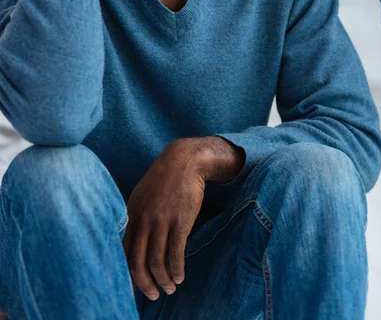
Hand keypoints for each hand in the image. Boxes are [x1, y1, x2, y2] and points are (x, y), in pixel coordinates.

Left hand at [122, 139, 205, 300]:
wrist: (184, 160)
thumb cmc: (164, 178)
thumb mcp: (142, 195)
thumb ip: (135, 216)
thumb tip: (130, 240)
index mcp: (131, 214)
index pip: (122, 251)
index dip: (128, 272)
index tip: (135, 285)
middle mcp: (143, 219)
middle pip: (137, 262)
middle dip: (144, 284)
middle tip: (153, 295)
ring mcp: (161, 220)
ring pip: (157, 261)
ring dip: (164, 280)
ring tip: (170, 288)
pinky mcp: (180, 221)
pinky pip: (176, 253)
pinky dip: (177, 269)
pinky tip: (180, 276)